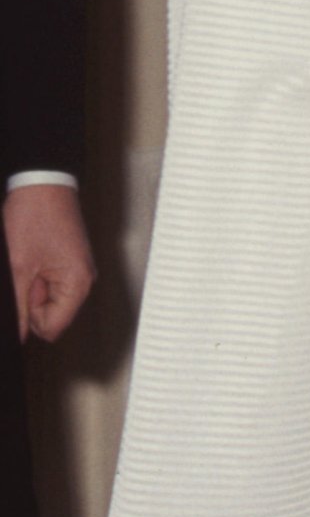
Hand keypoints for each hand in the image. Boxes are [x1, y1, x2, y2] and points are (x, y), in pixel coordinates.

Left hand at [3, 185, 95, 341]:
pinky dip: (38, 277)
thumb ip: (19, 307)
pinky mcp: (69, 261)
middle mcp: (84, 278)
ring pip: (50, 301)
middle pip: (53, 316)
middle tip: (29, 272)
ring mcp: (78, 269)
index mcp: (78, 282)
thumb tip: (19, 334)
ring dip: (35, 288)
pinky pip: (52, 285)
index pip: (52, 328)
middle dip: (33, 300)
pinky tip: (35, 257)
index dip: (31, 316)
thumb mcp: (18, 267)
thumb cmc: (36, 214)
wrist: (43, 182)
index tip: (26, 291)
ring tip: (32, 261)